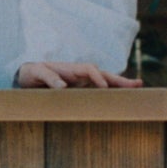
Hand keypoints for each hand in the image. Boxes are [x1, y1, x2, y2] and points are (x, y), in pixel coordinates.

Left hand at [16, 61, 142, 88]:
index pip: (90, 69)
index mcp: (71, 68)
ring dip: (121, 86)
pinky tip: (122, 99)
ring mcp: (83, 82)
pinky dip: (112, 93)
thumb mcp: (36, 73)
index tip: (104, 87)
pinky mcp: (82, 90)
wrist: (28, 76)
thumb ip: (48, 77)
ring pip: (106, 83)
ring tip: (138, 88)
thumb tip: (63, 87)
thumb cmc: (32, 73)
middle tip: (138, 84)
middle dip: (120, 80)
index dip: (98, 77)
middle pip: (104, 74)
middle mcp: (80, 74)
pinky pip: (99, 91)